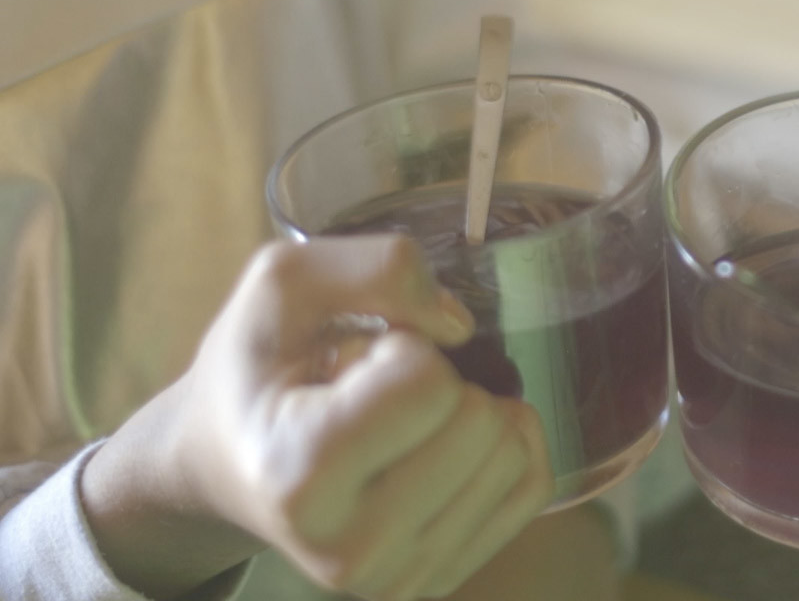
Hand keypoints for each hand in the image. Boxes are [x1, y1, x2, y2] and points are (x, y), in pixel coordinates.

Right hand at [83, 236, 553, 600]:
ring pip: (513, 453)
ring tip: (401, 421)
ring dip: (470, 411)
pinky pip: (530, 484)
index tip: (354, 359)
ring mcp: (397, 578)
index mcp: (297, 476)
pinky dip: (503, 443)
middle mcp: (348, 551)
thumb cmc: (258, 367)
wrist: (228, 463)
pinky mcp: (440, 580)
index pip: (428, 385)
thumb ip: (376, 268)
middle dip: (443, 380)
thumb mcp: (286, 283)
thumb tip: (459, 324)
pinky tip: (442, 441)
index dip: (404, 345)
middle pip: (481, 421)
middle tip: (379, 392)